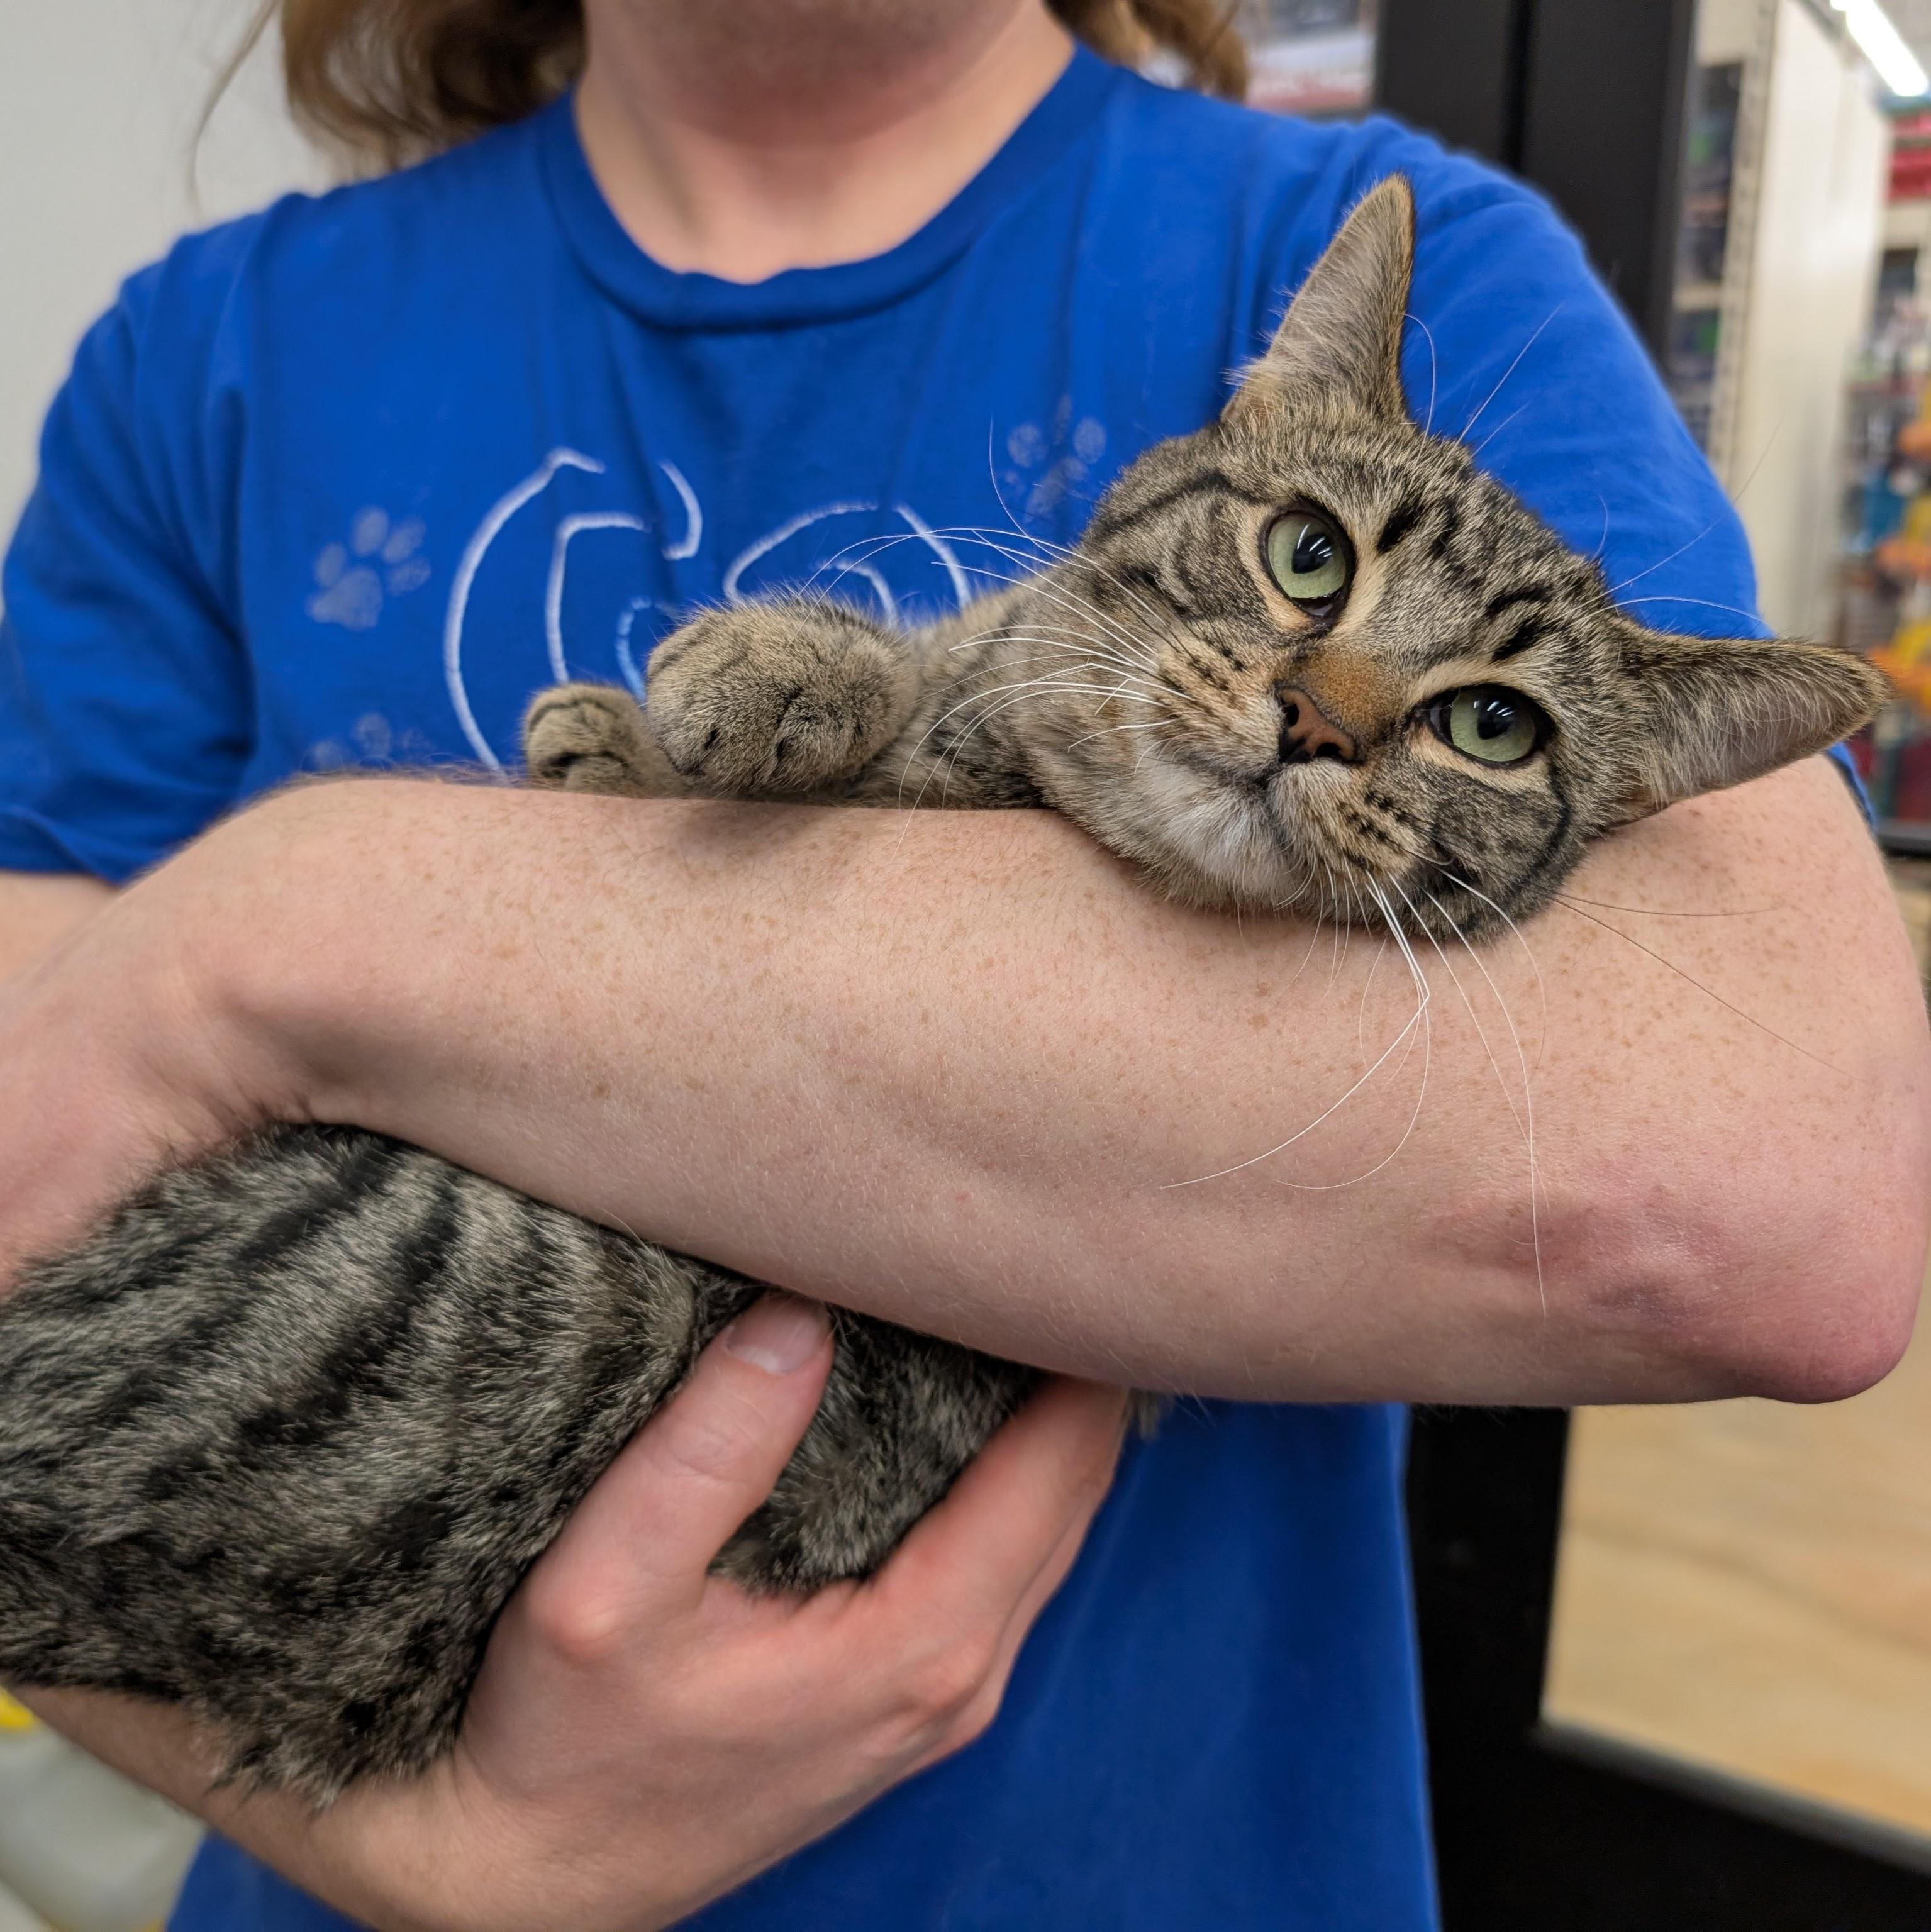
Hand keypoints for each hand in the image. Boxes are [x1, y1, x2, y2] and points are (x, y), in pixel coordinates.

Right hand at [24, 1294, 1128, 1931]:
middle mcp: (963, 1675)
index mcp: (921, 1643)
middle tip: (1033, 1249)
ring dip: (1048, 1422)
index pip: (1062, 1462)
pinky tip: (970, 1411)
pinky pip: (1007, 1565)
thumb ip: (707, 1452)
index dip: (1073, 1346)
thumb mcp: (603, 1594)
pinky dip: (1014, 1478)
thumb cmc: (562, 1744)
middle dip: (1074, 1367)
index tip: (1051, 1246)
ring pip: (1050, 1527)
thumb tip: (802, 1312)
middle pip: (1077, 1488)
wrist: (537, 1884)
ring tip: (1006, 1304)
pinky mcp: (912, 1700)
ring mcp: (945, 1696)